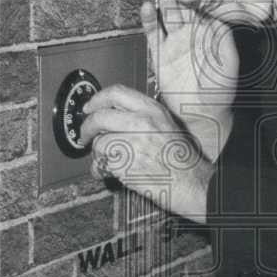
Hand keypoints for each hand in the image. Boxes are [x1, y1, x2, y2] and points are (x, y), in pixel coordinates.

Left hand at [80, 85, 212, 221]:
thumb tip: (117, 118)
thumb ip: (143, 117)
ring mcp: (133, 143)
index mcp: (152, 110)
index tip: (89, 107)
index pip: (116, 93)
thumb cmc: (184, 159)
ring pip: (99, 143)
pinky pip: (102, 164)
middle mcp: (141, 123)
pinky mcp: (126, 164)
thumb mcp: (167, 125)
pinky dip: (101, 170)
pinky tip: (110, 173)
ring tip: (106, 161)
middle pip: (99, 117)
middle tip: (84, 135)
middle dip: (86, 127)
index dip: (97, 100)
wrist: (193, 183)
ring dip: (98, 154)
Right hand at [141, 0, 236, 161]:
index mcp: (209, 34)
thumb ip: (225, 42)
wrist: (202, 113)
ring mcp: (174, 43)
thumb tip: (219, 20)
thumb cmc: (220, 92)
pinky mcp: (160, 54)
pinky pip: (153, 33)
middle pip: (182, 5)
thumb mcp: (228, 65)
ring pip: (166, 15)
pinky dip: (149, 20)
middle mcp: (190, 34)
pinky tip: (146, 7)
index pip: (202, 6)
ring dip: (162, 0)